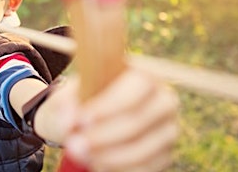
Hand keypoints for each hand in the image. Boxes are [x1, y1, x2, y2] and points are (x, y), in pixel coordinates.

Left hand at [57, 69, 178, 171]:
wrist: (90, 121)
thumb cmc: (85, 100)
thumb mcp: (72, 94)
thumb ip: (69, 102)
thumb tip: (71, 120)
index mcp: (146, 75)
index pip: (138, 86)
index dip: (110, 105)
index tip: (81, 119)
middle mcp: (164, 101)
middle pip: (140, 121)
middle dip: (104, 136)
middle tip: (74, 144)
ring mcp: (168, 130)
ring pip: (143, 150)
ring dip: (108, 156)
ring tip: (80, 154)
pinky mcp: (165, 156)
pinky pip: (146, 168)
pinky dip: (118, 168)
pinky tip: (97, 162)